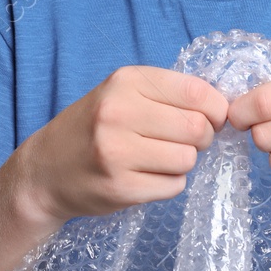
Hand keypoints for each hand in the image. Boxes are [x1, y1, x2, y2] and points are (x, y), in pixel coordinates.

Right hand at [14, 65, 230, 225]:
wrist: (45, 170)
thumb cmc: (93, 127)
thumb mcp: (122, 93)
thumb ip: (168, 93)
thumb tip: (225, 107)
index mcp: (126, 82)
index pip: (197, 93)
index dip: (216, 109)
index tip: (212, 117)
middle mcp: (119, 113)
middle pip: (198, 129)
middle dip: (202, 138)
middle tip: (185, 141)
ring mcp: (117, 153)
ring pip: (188, 159)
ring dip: (183, 162)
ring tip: (159, 158)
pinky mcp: (121, 188)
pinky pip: (174, 186)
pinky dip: (169, 183)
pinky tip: (146, 176)